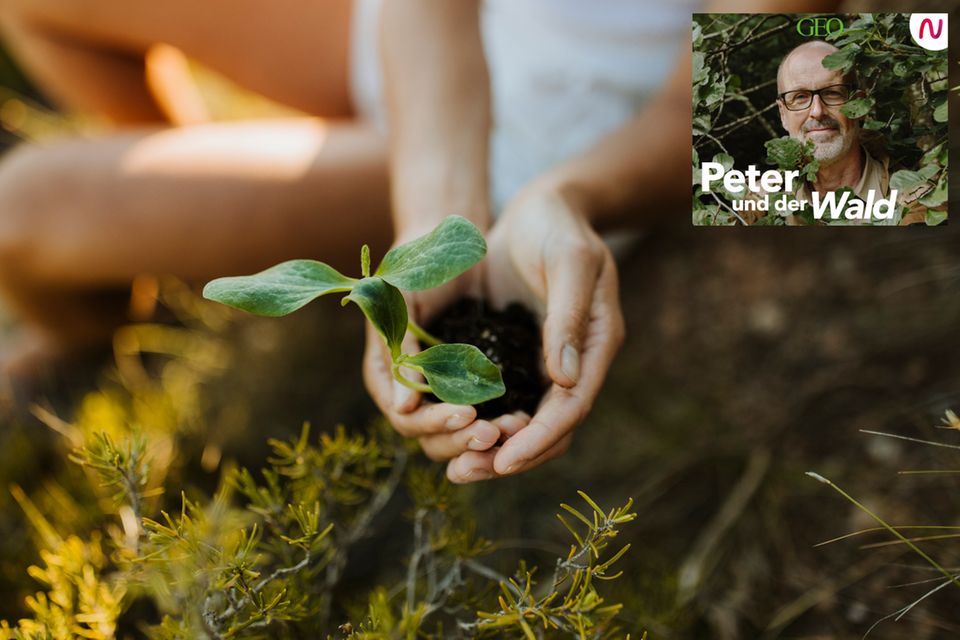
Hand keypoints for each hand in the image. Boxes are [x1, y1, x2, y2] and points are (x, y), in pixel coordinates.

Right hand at [362, 229, 506, 460]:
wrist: (448, 247)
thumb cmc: (417, 265)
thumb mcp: (401, 298)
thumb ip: (399, 347)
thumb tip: (403, 405)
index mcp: (387, 374)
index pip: (406, 419)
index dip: (435, 422)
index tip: (467, 412)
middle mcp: (411, 391)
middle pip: (431, 438)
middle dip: (462, 439)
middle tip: (495, 431)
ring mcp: (441, 391)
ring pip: (460, 435)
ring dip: (485, 438)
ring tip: (515, 427)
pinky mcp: (471, 385)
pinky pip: (485, 414)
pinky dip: (502, 420)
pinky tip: (526, 417)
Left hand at [445, 184, 625, 482]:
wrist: (542, 207)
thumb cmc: (559, 226)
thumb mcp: (570, 262)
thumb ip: (567, 318)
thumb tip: (563, 379)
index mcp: (597, 344)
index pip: (572, 407)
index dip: (539, 438)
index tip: (504, 459)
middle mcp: (574, 362)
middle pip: (548, 428)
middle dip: (509, 456)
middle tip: (465, 474)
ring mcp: (545, 361)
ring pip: (522, 420)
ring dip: (489, 446)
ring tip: (454, 468)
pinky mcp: (517, 354)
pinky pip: (500, 399)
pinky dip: (477, 418)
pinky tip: (446, 429)